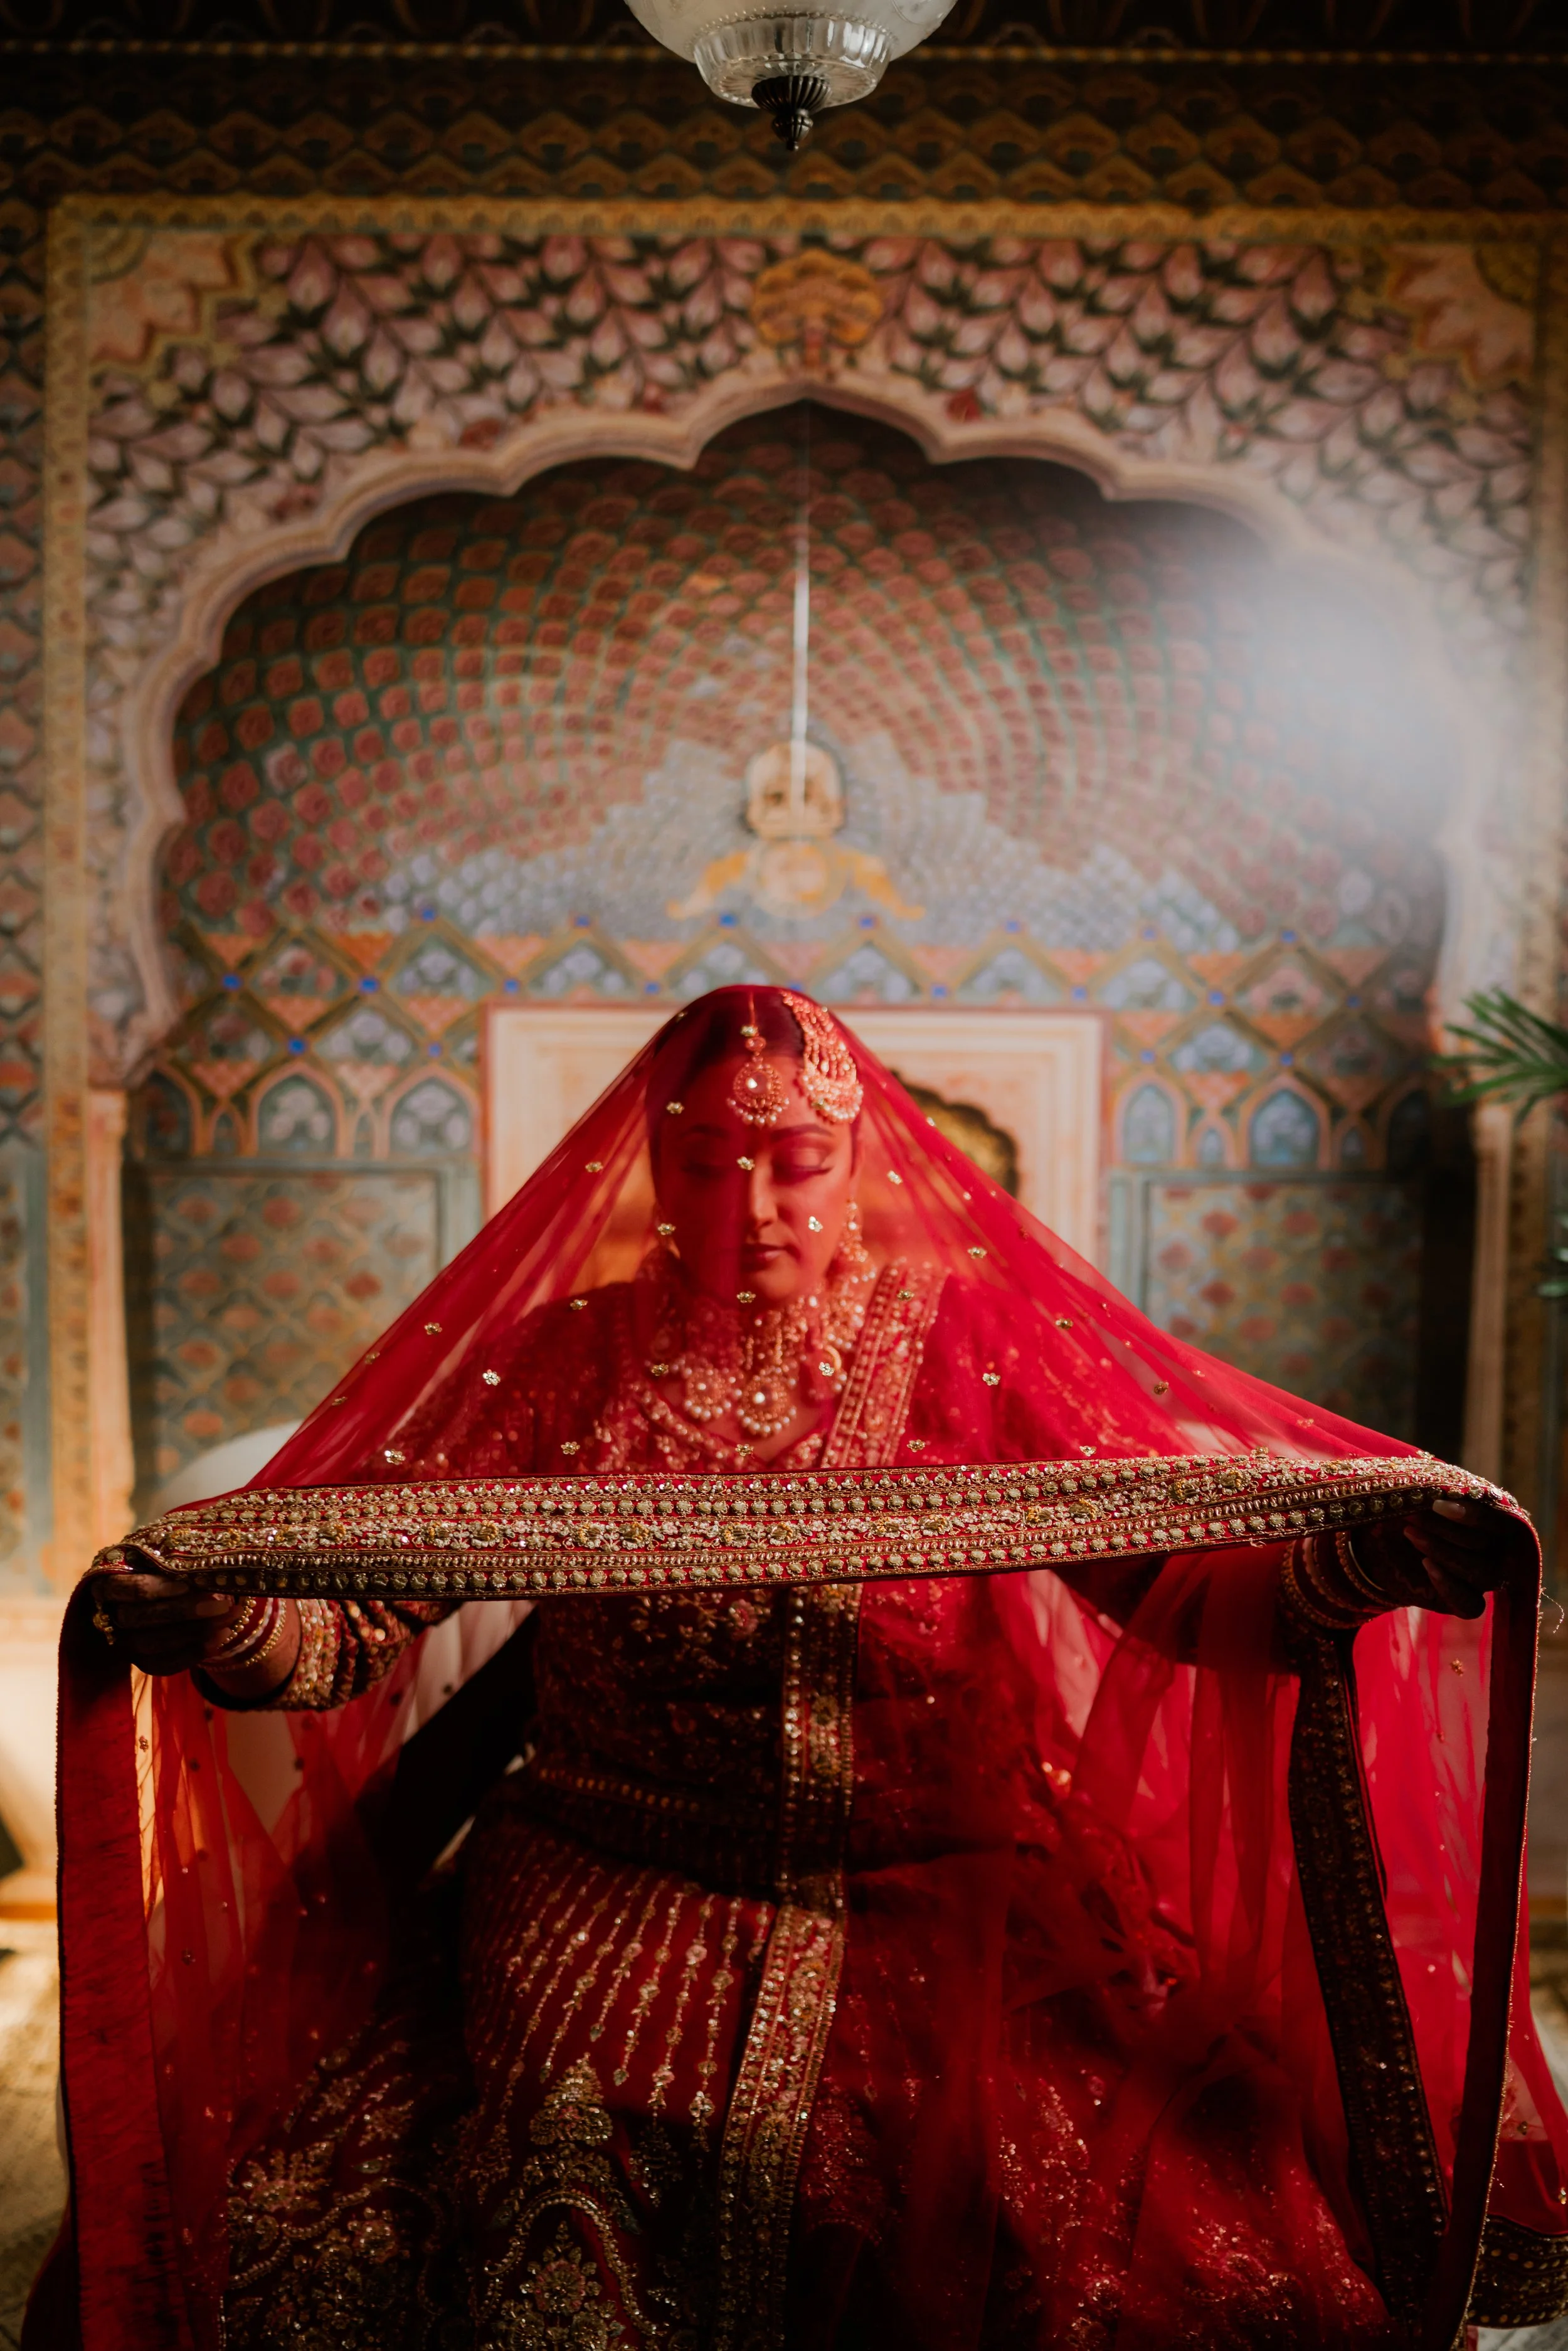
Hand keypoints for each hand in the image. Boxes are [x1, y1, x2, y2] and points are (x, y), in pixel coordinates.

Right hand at [91, 1570, 299, 1696]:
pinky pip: (163, 1665)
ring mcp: (123, 1642)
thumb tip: (209, 1553)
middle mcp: (109, 1615)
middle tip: (222, 1602)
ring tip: (229, 1618)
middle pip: (139, 1618)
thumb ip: (175, 1554)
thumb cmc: (164, 1563)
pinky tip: (221, 1637)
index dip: (152, 1589)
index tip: (186, 1583)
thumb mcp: (165, 1552)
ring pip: (152, 1644)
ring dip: (195, 1632)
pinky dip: (194, 1653)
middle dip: (184, 1611)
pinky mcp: (141, 1661)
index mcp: (107, 1582)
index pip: (121, 1588)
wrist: (167, 1588)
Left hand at [1388, 1497, 1531, 1619]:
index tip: (1437, 1505)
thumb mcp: (1421, 1494)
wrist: (1383, 1543)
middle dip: (1444, 1530)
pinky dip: (1450, 1587)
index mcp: (1499, 1521)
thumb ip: (1436, 1487)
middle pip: (1484, 1545)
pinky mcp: (1468, 1601)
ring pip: (1481, 1573)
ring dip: (1442, 1552)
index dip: (1472, 1515)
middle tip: (1411, 1516)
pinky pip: (1471, 1605)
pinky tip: (1426, 1565)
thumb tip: (1434, 1483)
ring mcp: (1485, 1579)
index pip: (1499, 1520)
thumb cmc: (1411, 1508)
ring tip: (1410, 1533)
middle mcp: (1500, 1551)